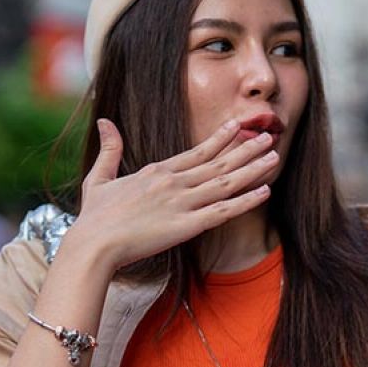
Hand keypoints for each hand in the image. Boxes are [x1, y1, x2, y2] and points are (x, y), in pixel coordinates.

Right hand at [66, 117, 278, 272]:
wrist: (93, 244)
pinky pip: (224, 211)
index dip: (220, 139)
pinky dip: (246, 201)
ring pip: (226, 182)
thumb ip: (109, 150)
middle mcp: (174, 182)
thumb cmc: (94, 217)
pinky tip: (265, 192)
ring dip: (252, 169)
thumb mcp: (98, 178)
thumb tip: (104, 122)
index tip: (238, 126)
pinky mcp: (187, 226)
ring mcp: (182, 203)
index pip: (197, 151)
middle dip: (246, 149)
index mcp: (156, 172)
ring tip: (274, 157)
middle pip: (218, 162)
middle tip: (268, 137)